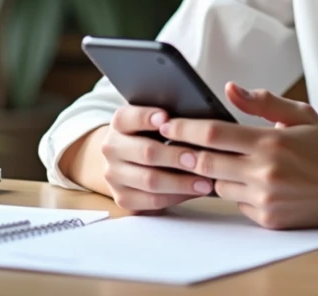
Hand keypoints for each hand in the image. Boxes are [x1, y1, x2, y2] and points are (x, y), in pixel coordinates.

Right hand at [98, 105, 215, 211]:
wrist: (128, 160)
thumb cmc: (153, 135)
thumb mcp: (155, 122)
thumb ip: (170, 120)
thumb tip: (197, 123)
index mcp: (119, 123)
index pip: (127, 117)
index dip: (146, 117)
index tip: (166, 117)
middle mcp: (111, 148)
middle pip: (145, 152)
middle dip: (175, 156)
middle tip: (199, 159)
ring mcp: (114, 175)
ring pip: (150, 181)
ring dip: (181, 182)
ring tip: (206, 182)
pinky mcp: (123, 198)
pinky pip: (152, 201)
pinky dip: (176, 197)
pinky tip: (194, 193)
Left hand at [158, 83, 317, 228]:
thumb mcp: (301, 115)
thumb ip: (263, 101)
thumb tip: (230, 88)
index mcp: (271, 141)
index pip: (213, 133)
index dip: (184, 128)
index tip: (166, 123)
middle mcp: (264, 172)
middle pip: (204, 162)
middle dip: (182, 153)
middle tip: (168, 145)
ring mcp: (265, 199)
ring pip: (218, 185)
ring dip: (212, 174)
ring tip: (215, 162)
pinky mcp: (268, 219)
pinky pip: (237, 205)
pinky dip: (236, 193)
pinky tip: (249, 183)